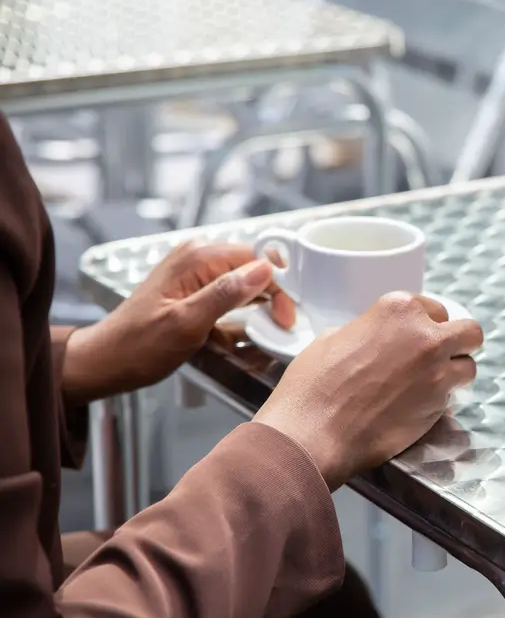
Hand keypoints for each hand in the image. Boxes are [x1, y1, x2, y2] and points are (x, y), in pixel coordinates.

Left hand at [63, 242, 295, 405]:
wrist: (105, 361)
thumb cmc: (139, 346)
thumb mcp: (186, 323)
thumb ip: (226, 294)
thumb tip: (264, 270)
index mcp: (197, 258)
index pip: (256, 259)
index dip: (278, 286)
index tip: (285, 317)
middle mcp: (197, 256)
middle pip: (253, 266)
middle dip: (274, 293)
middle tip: (283, 325)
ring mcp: (194, 270)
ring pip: (244, 278)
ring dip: (261, 301)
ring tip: (272, 326)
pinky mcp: (192, 286)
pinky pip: (229, 289)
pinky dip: (244, 307)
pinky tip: (249, 325)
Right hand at [253, 293, 483, 489]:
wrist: (313, 433)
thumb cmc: (312, 386)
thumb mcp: (332, 338)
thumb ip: (366, 331)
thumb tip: (373, 339)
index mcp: (398, 309)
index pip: (435, 309)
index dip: (427, 325)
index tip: (419, 338)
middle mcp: (425, 335)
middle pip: (469, 332)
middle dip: (458, 344)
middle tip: (442, 357)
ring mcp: (437, 372)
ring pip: (468, 367)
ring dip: (455, 375)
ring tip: (431, 386)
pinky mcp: (439, 406)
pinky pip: (452, 399)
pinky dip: (441, 402)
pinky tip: (417, 408)